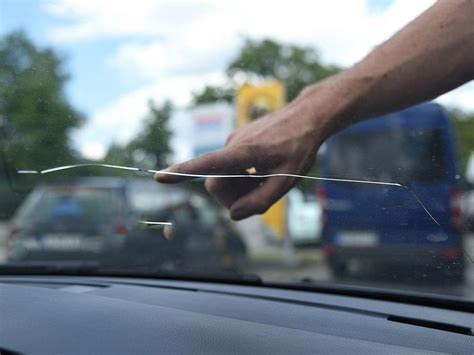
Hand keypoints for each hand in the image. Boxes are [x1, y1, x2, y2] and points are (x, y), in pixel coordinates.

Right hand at [155, 89, 329, 219]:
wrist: (308, 115)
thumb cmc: (300, 146)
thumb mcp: (287, 179)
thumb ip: (261, 200)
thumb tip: (235, 215)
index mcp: (243, 152)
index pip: (207, 164)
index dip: (182, 173)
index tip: (159, 177)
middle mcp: (232, 144)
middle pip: (216, 183)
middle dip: (234, 197)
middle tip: (262, 197)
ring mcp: (234, 141)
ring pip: (224, 176)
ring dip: (241, 186)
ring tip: (268, 181)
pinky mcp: (238, 142)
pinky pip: (232, 166)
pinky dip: (244, 176)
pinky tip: (265, 172)